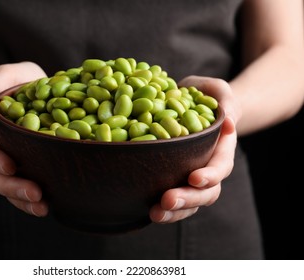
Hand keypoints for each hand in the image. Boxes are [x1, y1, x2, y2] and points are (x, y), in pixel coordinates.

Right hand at [0, 61, 48, 216]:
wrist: (26, 93)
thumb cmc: (16, 82)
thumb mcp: (7, 74)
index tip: (11, 166)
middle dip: (13, 187)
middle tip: (36, 194)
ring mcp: (12, 161)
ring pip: (9, 187)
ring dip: (23, 200)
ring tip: (43, 207)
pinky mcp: (28, 168)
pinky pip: (25, 188)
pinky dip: (33, 200)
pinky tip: (50, 205)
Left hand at [150, 75, 239, 222]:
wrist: (194, 103)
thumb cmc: (207, 94)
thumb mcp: (217, 90)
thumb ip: (226, 102)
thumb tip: (228, 123)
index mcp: (221, 147)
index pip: (220, 166)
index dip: (210, 175)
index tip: (194, 178)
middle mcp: (208, 167)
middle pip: (206, 192)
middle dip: (188, 198)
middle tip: (167, 200)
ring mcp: (191, 177)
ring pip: (189, 202)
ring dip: (174, 211)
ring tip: (156, 213)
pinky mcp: (173, 180)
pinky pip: (172, 200)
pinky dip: (163, 208)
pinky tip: (147, 211)